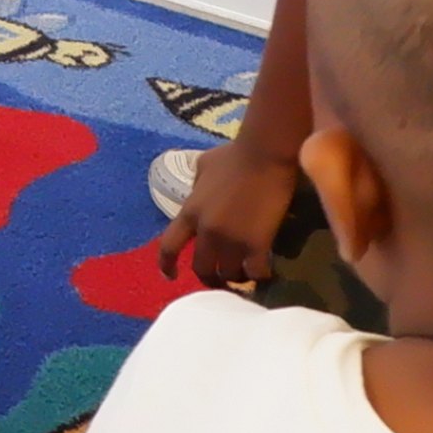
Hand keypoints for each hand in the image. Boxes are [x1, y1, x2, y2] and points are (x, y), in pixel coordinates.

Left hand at [158, 130, 299, 287]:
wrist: (265, 154)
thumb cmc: (235, 156)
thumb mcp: (203, 167)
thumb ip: (196, 187)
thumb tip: (197, 194)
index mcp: (190, 212)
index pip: (168, 246)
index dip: (166, 265)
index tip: (170, 276)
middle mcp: (207, 231)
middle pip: (202, 269)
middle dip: (210, 278)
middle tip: (221, 278)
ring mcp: (232, 240)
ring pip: (230, 275)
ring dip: (236, 278)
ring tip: (246, 274)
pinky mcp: (257, 245)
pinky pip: (256, 273)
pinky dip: (260, 276)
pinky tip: (265, 272)